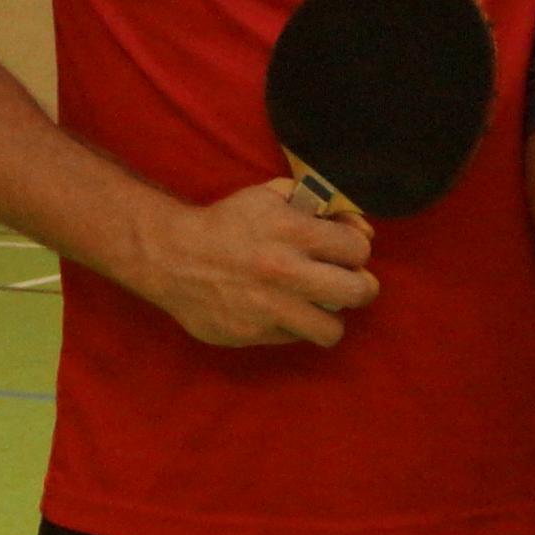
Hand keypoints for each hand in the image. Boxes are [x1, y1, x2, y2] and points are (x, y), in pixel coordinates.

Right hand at [111, 179, 378, 348]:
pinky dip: (293, 326)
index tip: (345, 252)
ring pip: (332, 330)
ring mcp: (268, 307)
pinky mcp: (251, 334)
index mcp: (292, 231)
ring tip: (317, 306)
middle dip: (361, 287)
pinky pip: (294, 338)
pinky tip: (279, 311)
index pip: (358, 249)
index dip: (356, 250)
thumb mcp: (271, 196)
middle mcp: (284, 271)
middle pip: (358, 292)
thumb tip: (362, 229)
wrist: (172, 256)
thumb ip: (320, 204)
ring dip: (329, 317)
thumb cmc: (228, 223)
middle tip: (349, 284)